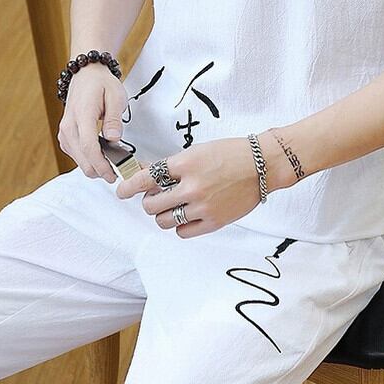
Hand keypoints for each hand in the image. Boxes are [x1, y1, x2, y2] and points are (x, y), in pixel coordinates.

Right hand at [57, 64, 127, 181]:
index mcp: (82, 114)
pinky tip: (101, 155)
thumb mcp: (116, 96)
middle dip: (100, 170)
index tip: (113, 174)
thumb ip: (114, 118)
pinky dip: (88, 160)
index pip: (89, 146)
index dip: (101, 164)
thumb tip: (114, 137)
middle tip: (118, 171)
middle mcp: (69, 126)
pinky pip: (76, 155)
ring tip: (112, 161)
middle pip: (82, 158)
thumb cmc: (101, 84)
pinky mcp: (65, 137)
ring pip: (78, 160)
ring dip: (95, 166)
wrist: (86, 76)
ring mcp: (64, 132)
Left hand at [116, 136, 266, 237]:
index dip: (129, 187)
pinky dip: (179, 226)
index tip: (121, 191)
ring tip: (171, 206)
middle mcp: (192, 186)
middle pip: (151, 204)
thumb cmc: (231, 153)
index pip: (146, 178)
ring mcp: (203, 206)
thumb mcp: (197, 151)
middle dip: (148, 201)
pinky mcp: (213, 222)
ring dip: (162, 214)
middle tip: (154, 197)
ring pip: (163, 221)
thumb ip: (173, 165)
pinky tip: (186, 215)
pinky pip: (182, 232)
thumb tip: (147, 175)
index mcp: (186, 163)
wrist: (262, 165)